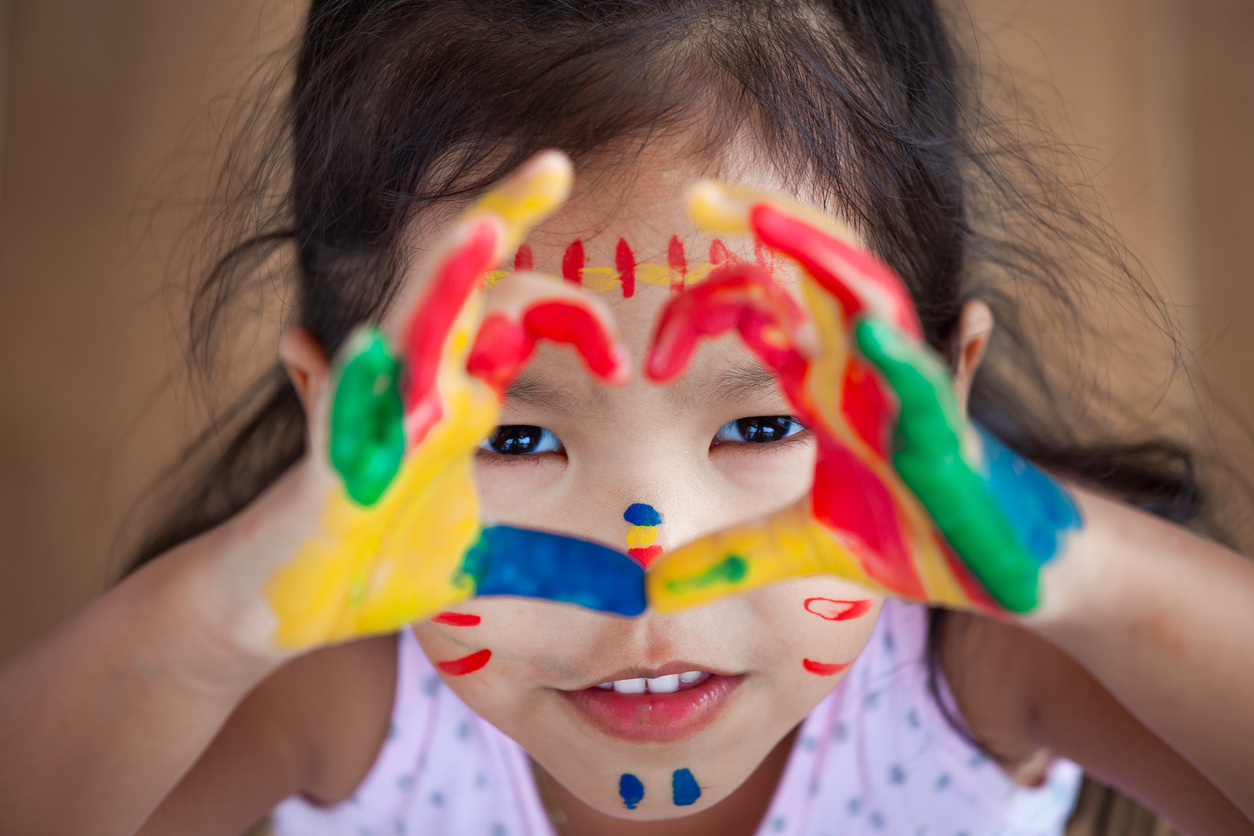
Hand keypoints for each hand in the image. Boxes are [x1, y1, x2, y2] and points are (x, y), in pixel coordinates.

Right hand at [262, 152, 645, 651]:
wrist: (283, 609)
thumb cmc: (376, 569)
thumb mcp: (483, 563)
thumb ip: (545, 559)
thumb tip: (619, 580)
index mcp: (455, 396)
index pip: (516, 316)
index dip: (574, 319)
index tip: (623, 367)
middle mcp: (413, 389)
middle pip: (463, 284)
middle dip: (503, 218)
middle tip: (555, 165)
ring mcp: (367, 422)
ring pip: (406, 326)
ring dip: (444, 277)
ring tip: (483, 227)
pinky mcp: (325, 471)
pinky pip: (334, 415)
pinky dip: (344, 385)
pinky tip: (345, 348)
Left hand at [644, 182, 1080, 614]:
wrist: (1006, 574)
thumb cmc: (916, 536)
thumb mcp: (803, 545)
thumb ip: (732, 556)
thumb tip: (656, 583)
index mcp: (826, 380)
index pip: (761, 307)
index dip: (702, 312)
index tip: (654, 363)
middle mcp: (864, 370)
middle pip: (816, 270)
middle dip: (764, 221)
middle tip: (697, 195)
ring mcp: (908, 396)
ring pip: (872, 301)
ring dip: (825, 256)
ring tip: (770, 220)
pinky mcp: (951, 442)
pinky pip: (929, 385)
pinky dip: (902, 357)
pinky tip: (869, 336)